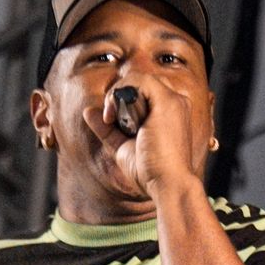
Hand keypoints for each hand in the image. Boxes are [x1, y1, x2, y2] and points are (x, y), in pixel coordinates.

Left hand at [83, 75, 204, 201]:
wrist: (168, 185)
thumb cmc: (150, 172)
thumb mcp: (122, 147)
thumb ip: (107, 128)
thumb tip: (89, 111)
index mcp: (170, 113)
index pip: (143, 91)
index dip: (122, 100)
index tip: (112, 122)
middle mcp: (176, 103)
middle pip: (140, 82)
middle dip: (119, 96)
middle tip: (111, 120)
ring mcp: (174, 101)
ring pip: (138, 79)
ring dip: (117, 95)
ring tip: (112, 118)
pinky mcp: (167, 101)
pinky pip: (139, 80)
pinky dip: (119, 93)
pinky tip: (113, 115)